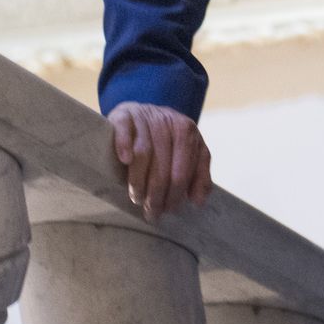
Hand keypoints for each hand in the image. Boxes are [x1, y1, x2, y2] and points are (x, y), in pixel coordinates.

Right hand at [107, 101, 212, 223]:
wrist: (144, 112)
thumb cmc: (167, 140)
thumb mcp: (190, 152)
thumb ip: (199, 174)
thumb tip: (198, 201)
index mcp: (187, 130)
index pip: (182, 171)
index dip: (175, 195)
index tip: (167, 211)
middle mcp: (167, 121)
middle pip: (162, 166)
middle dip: (157, 194)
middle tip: (151, 212)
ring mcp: (145, 117)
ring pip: (143, 153)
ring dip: (139, 181)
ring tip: (137, 198)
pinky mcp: (124, 114)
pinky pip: (123, 129)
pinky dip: (124, 145)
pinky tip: (125, 161)